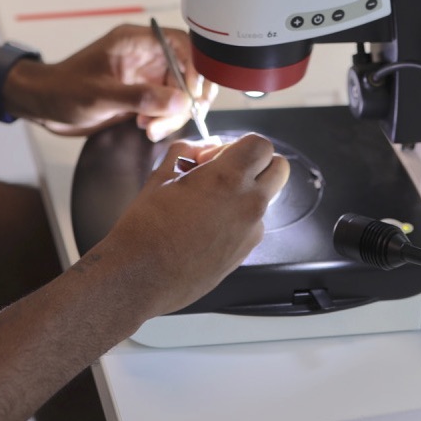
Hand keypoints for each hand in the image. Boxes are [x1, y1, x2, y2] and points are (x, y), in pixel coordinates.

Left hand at [7, 24, 216, 140]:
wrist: (42, 105)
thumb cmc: (62, 90)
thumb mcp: (100, 95)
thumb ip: (140, 97)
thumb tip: (178, 100)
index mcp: (136, 42)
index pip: (182, 44)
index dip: (194, 69)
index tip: (192, 96)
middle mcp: (145, 56)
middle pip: (186, 70)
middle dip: (185, 97)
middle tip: (174, 118)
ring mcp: (144, 76)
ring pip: (179, 91)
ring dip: (174, 113)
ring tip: (152, 129)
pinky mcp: (141, 95)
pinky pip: (167, 105)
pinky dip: (165, 119)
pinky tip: (147, 128)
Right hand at [94, 134, 288, 313]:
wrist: (141, 275)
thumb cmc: (146, 229)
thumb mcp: (161, 175)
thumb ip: (187, 151)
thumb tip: (201, 148)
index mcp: (228, 178)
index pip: (260, 144)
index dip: (240, 144)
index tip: (218, 155)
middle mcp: (248, 204)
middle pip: (278, 168)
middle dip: (257, 164)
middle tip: (225, 172)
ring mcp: (251, 231)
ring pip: (264, 198)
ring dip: (245, 193)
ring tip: (207, 204)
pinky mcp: (246, 252)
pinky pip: (253, 225)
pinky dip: (237, 220)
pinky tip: (206, 227)